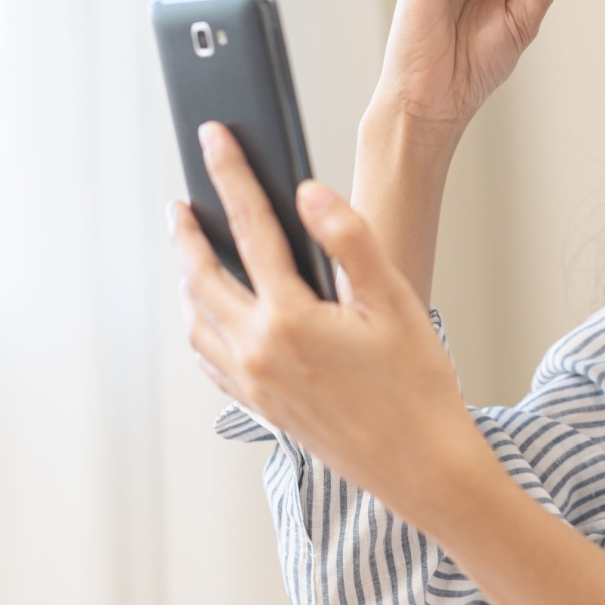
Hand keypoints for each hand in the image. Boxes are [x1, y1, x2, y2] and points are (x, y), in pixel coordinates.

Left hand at [168, 121, 494, 521]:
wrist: (421, 466)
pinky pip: (210, 360)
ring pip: (197, 320)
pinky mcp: (260, 408)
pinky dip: (202, 327)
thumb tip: (307, 192)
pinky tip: (214, 318)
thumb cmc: (418, 386)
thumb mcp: (393, 301)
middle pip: (202, 276)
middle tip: (182, 202)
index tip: (215, 139)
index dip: (230, 175)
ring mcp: (254, 384)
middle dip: (189, 232)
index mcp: (290, 318)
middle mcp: (259, 351)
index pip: (250, 227)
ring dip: (189, 280)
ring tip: (193, 253)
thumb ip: (348, 239)